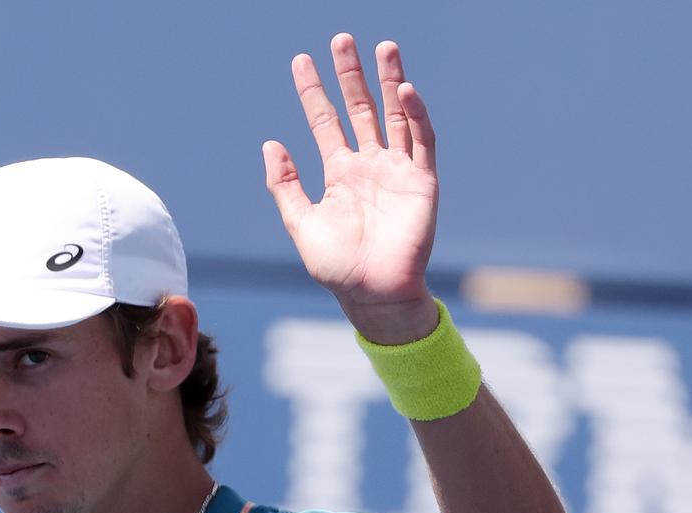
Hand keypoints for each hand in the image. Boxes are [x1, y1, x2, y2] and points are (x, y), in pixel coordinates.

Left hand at [264, 34, 439, 342]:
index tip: (301, 61)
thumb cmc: (337, 266)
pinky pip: (421, 141)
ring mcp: (397, 170)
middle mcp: (369, 165)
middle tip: (341, 39)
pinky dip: (415, 115)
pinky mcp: (422, 181)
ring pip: (393, 115)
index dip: (313, 91)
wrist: (373, 293)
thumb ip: (285, 185)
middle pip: (359, 108)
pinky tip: (404, 90)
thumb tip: (270, 144)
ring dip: (389, 81)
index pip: (325, 121)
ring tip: (382, 47)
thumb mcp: (301, 222)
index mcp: (340, 173)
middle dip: (350, 74)